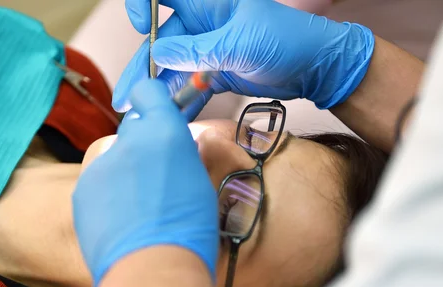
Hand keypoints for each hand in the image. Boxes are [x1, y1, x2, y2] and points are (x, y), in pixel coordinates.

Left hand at [73, 79, 218, 286]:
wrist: (150, 269)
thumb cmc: (188, 229)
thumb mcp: (200, 182)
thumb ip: (182, 155)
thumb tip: (174, 147)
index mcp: (164, 132)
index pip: (148, 91)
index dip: (152, 100)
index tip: (156, 111)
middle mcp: (128, 140)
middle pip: (132, 127)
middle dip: (143, 141)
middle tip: (155, 171)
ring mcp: (100, 165)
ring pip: (113, 157)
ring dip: (124, 170)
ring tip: (137, 205)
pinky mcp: (81, 189)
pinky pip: (97, 182)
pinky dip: (108, 194)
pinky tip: (120, 219)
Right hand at [114, 0, 373, 120]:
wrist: (317, 69)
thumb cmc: (287, 41)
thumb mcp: (239, 43)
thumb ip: (196, 50)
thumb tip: (157, 53)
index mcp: (208, 4)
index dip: (145, 7)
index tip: (141, 26)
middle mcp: (203, 25)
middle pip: (161, 43)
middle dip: (141, 68)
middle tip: (126, 97)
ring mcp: (209, 51)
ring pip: (172, 69)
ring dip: (156, 92)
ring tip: (139, 116)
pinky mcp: (216, 75)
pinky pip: (190, 88)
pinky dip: (179, 103)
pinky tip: (167, 119)